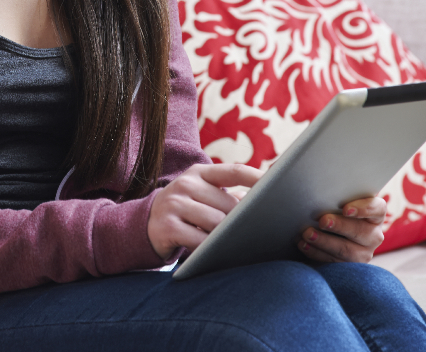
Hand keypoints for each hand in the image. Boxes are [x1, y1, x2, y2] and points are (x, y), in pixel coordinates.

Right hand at [147, 163, 261, 258]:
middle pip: (228, 204)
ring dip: (228, 237)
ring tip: (238, 244)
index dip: (257, 178)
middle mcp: (185, 184)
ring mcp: (174, 204)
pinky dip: (211, 249)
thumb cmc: (188, 210)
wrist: (147, 225)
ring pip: (216, 223)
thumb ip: (231, 196)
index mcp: (199, 172)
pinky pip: (199, 240)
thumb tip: (269, 204)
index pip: (234, 171)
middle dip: (243, 221)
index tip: (278, 186)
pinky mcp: (167, 226)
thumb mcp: (204, 196)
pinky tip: (217, 253)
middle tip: (258, 232)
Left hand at [298, 196, 386, 263]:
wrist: (333, 231)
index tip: (345, 209)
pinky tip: (303, 245)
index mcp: (376, 215)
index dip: (363, 208)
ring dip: (325, 242)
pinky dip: (316, 253)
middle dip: (339, 226)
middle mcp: (374, 235)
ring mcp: (364, 253)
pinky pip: (334, 261)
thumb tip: (322, 189)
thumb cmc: (337, 208)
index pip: (377, 209)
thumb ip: (339, 195)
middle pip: (360, 231)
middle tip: (322, 221)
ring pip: (347, 250)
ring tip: (307, 234)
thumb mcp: (342, 200)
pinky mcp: (350, 266)